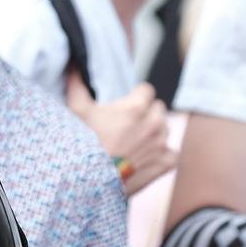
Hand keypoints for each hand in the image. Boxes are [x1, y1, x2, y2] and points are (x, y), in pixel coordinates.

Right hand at [66, 67, 176, 194]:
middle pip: (158, 108)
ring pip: (165, 129)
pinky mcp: (166, 164)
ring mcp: (162, 145)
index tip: (125, 105)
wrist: (91, 181)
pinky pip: (172, 153)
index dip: (134, 96)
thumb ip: (77, 84)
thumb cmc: (82, 144)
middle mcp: (154, 123)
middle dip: (146, 113)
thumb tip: (73, 65)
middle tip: (127, 124)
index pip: (146, 90)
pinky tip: (145, 157)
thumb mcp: (76, 111)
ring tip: (134, 141)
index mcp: (136, 107)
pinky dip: (162, 155)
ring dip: (154, 132)